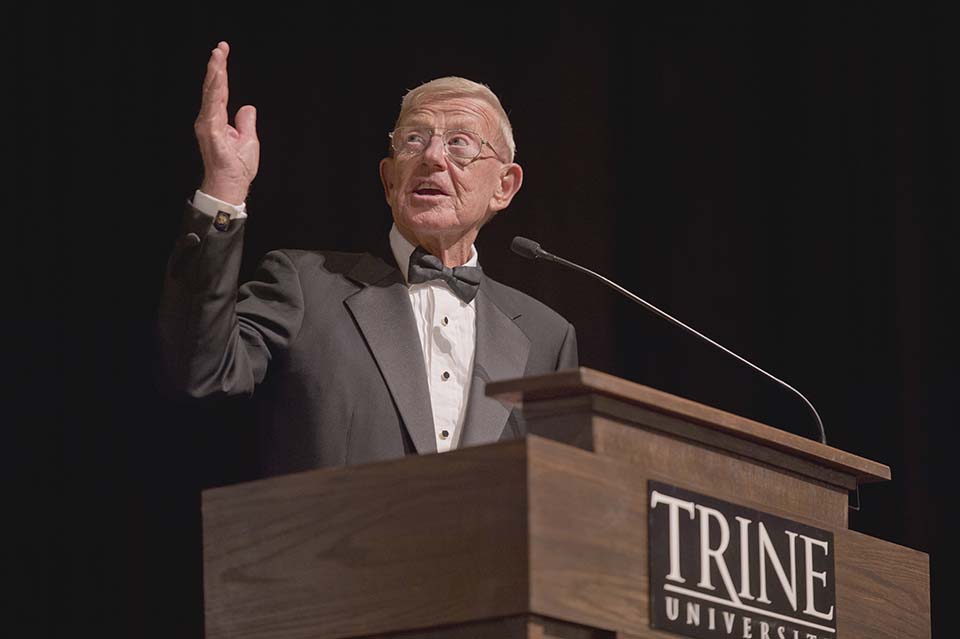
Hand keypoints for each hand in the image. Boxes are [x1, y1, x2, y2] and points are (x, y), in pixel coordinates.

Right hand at [194, 42, 259, 204]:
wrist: (231, 185)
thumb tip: (247, 107)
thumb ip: (246, 122)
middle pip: (213, 88)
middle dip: (216, 66)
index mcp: (218, 120)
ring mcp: (208, 125)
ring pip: (211, 94)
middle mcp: (209, 120)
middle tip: (220, 47)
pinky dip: (215, 90)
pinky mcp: (210, 132)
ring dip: (215, 74)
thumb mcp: (248, 139)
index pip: (219, 91)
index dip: (221, 72)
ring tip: (218, 56)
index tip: (223, 52)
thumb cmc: (237, 167)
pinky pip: (213, 106)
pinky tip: (217, 77)